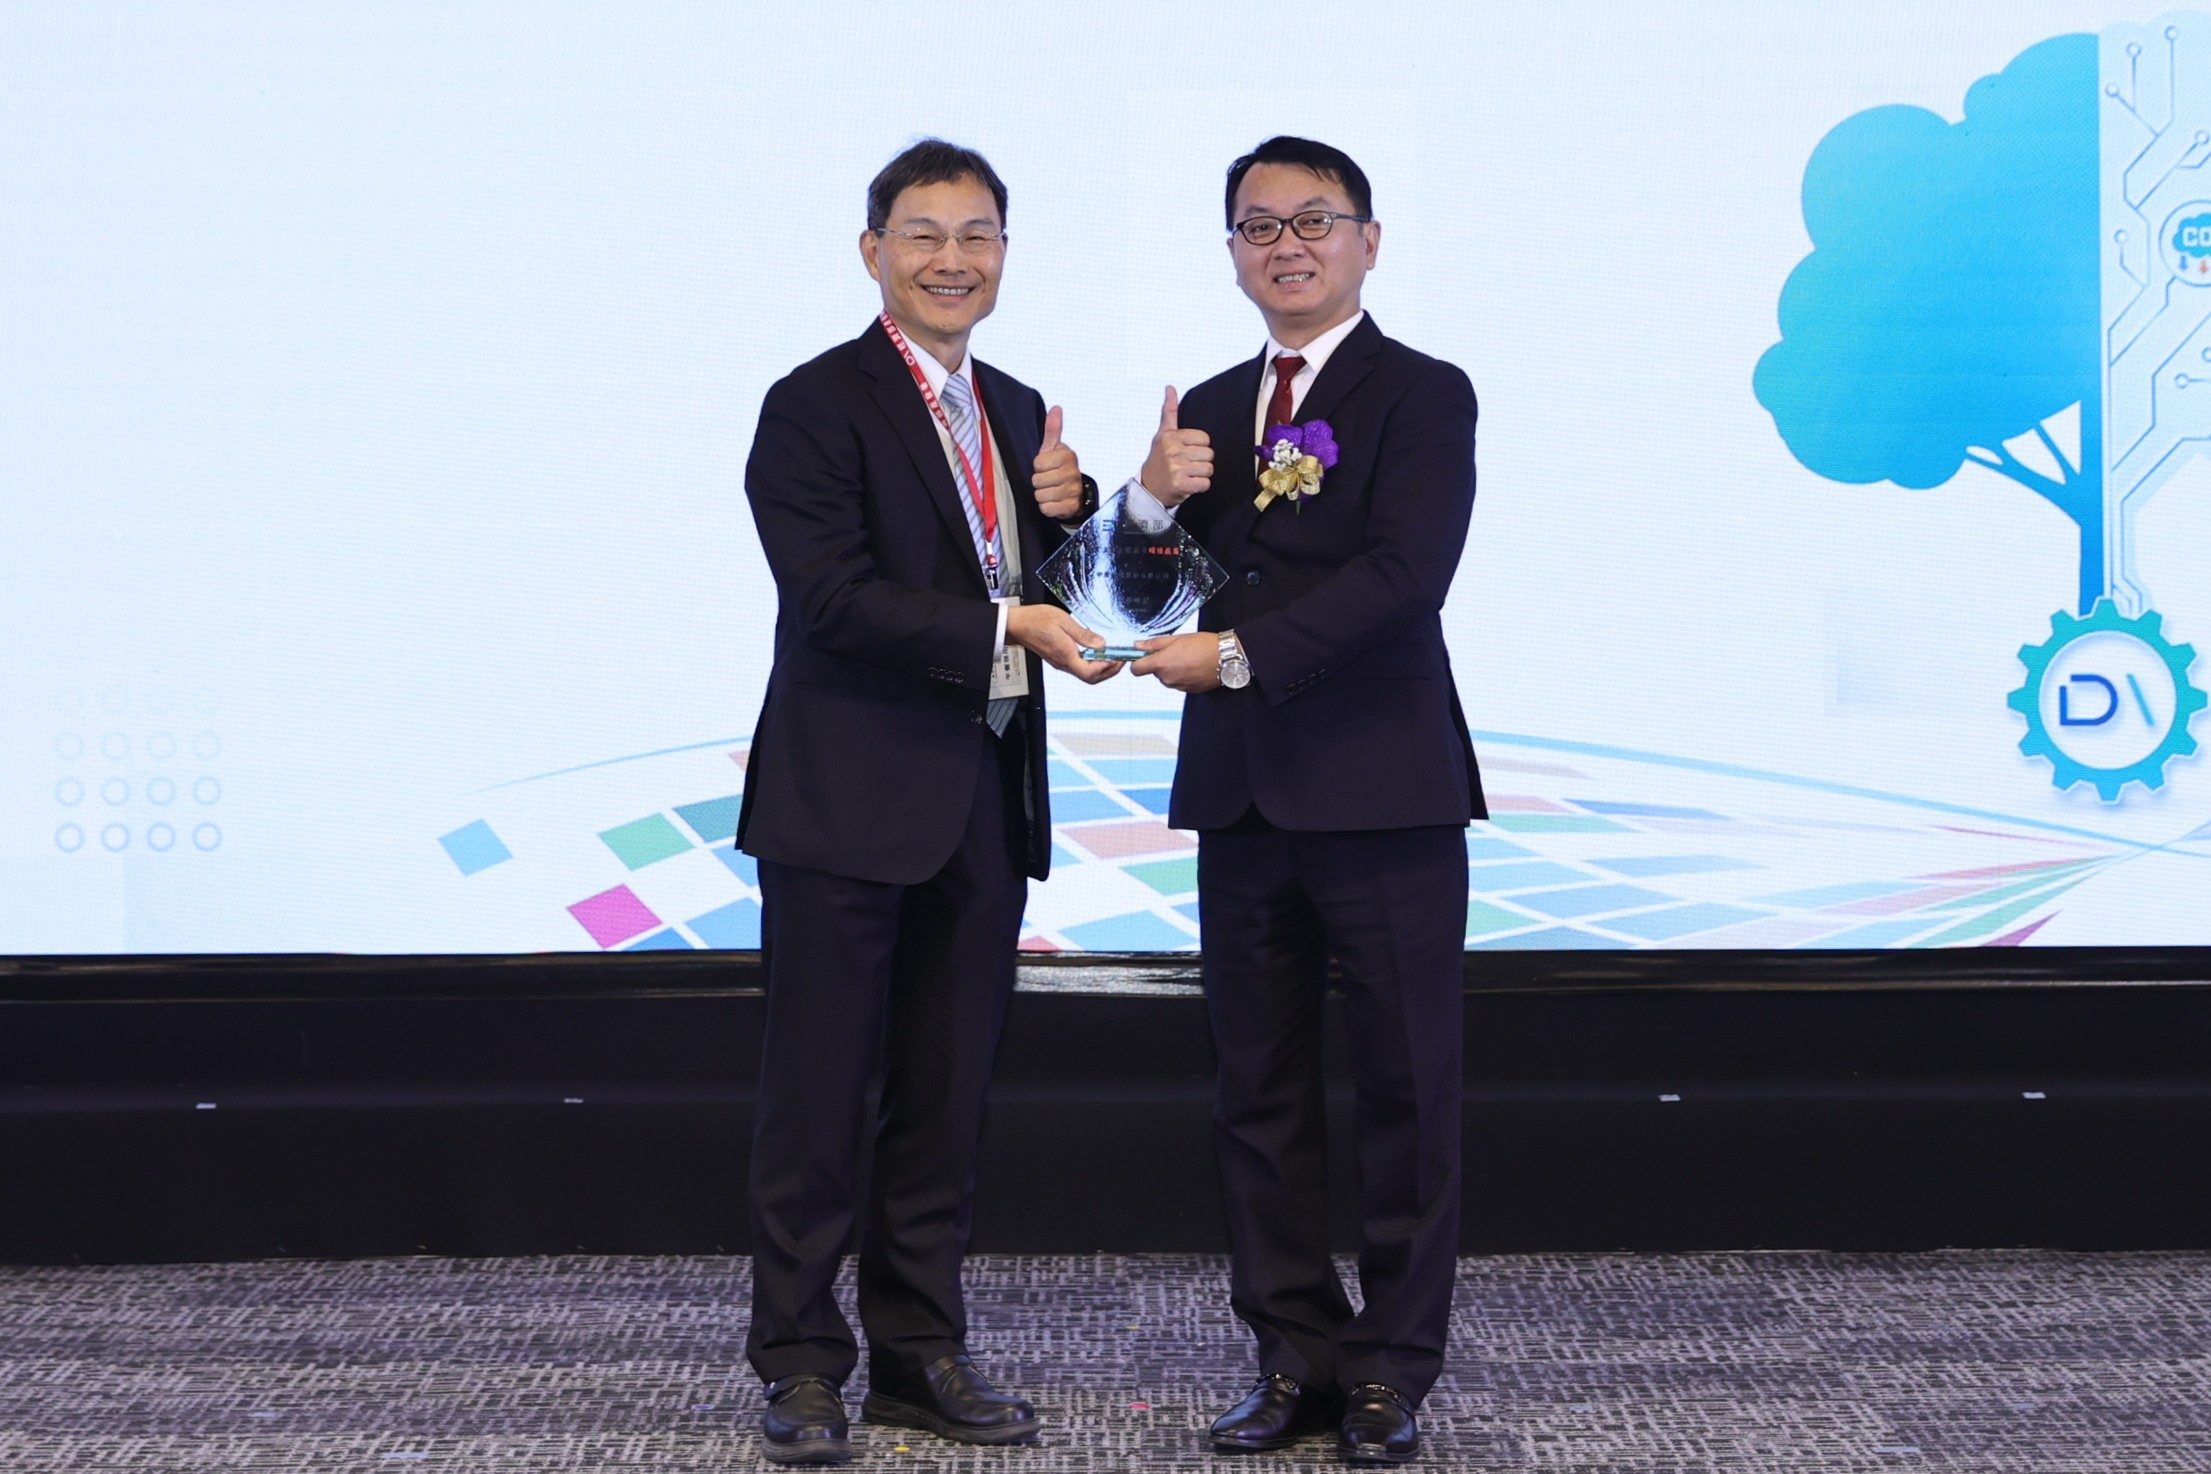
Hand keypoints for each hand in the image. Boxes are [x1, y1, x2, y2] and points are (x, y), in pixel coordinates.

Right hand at [1007, 602, 1122, 683]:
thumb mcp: (1063, 620)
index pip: (1090, 672)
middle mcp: (1063, 663)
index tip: (1117, 657)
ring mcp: (1061, 663)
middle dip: (1109, 672)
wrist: (1017, 624)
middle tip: (1121, 660)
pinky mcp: (1060, 659)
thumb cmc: (1036, 620)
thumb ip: (1084, 634)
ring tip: (1113, 657)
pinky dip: (1093, 665)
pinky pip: (1080, 668)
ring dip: (1102, 669)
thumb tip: (1101, 644)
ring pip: (1086, 675)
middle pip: (1091, 678)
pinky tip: (1098, 654)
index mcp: (1065, 654)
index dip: (1106, 667)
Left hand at [1031, 405, 1085, 520]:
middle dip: (1039, 483)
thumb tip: (1056, 408)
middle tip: (1048, 481)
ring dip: (1042, 495)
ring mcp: (1073, 490)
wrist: (1076, 494)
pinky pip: (1047, 509)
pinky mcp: (1071, 507)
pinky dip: (1047, 507)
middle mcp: (1072, 472)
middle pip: (1038, 481)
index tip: (1047, 467)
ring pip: (1041, 495)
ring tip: (1051, 491)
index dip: (1038, 467)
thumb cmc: (1059, 469)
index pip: (1038, 464)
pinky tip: (1054, 502)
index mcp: (1067, 456)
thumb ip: (1053, 430)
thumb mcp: (1054, 449)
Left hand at [1130, 632, 1220, 692]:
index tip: (1143, 656)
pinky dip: (1183, 675)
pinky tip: (1194, 666)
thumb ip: (1154, 643)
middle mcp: (1167, 678)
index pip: (1136, 670)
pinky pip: (1179, 682)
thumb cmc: (1204, 645)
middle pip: (1154, 672)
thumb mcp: (1177, 638)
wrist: (1226, 658)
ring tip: (1188, 657)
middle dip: (1160, 663)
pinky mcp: (1188, 690)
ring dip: (1172, 669)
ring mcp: (1178, 686)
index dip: (1137, 662)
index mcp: (1161, 664)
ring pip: (1167, 677)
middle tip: (1175, 651)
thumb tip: (1138, 645)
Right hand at [1139, 386, 1212, 505]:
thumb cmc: (1158, 461)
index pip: (1204, 438)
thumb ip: (1169, 412)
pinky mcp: (1181, 484)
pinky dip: (1200, 486)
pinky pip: (1205, 483)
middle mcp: (1173, 451)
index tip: (1186, 452)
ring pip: (1209, 468)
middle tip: (1186, 465)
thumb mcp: (1162, 434)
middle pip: (1209, 454)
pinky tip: (1189, 485)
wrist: (1147, 489)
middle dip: (1200, 461)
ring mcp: (1177, 468)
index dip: (1198, 446)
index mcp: (1170, 437)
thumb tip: (1170, 387)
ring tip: (1187, 475)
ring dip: (1201, 474)